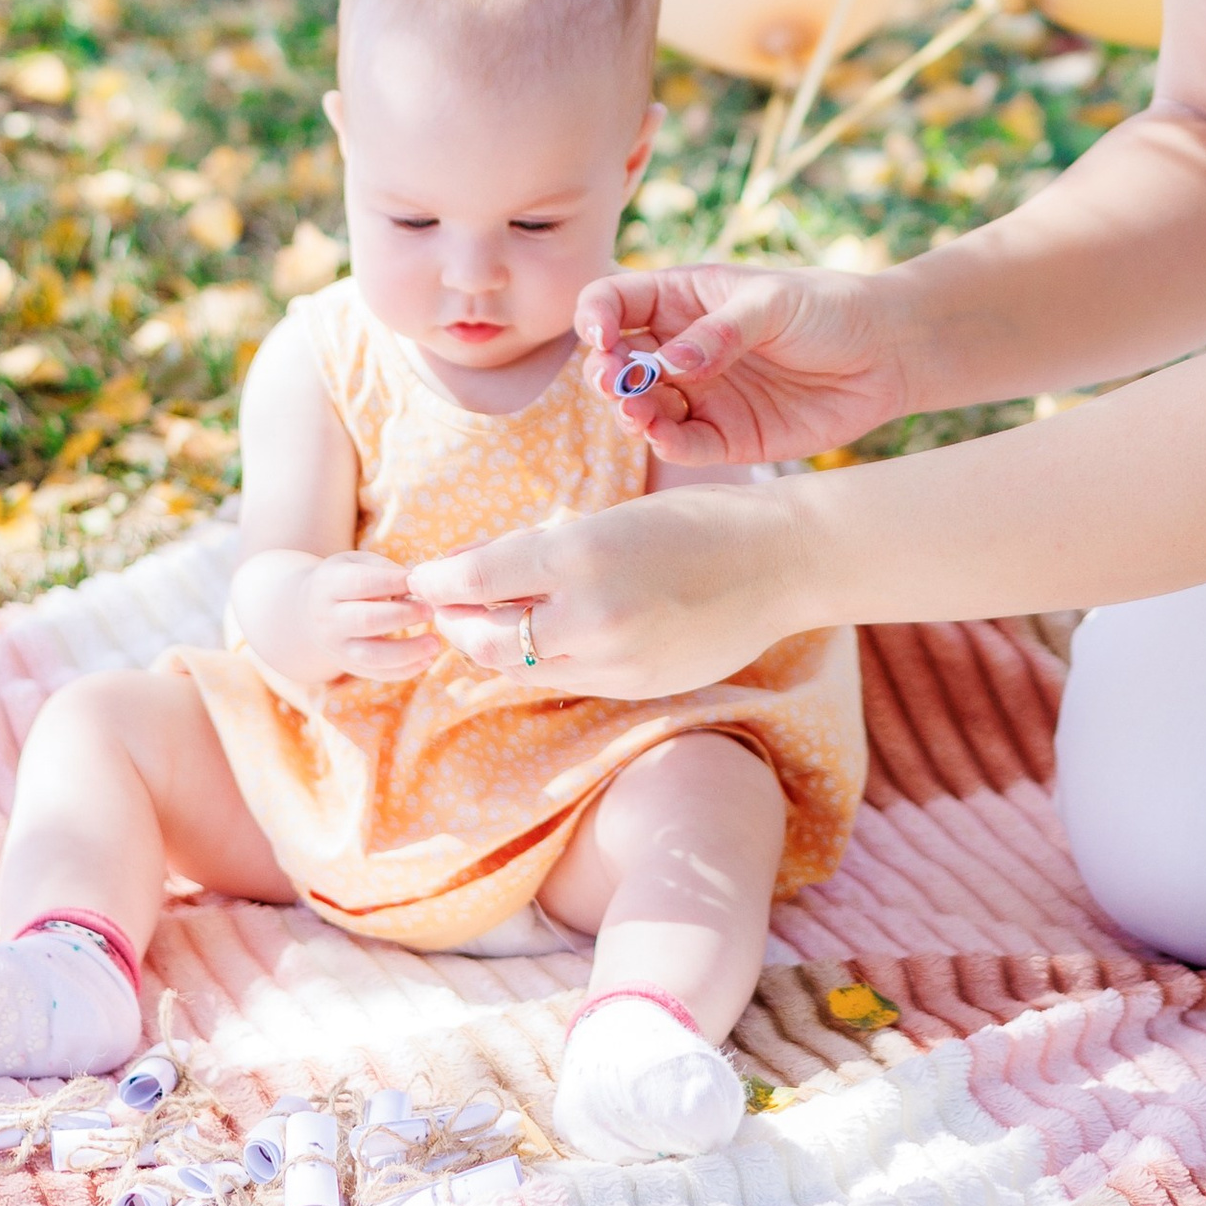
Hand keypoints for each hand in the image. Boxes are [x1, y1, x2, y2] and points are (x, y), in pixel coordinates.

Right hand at [235, 547, 439, 690]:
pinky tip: (426, 660)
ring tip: (435, 644)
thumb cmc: (346, 579)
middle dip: (403, 616)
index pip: (362, 583)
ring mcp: (336, 647)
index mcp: (329, 585)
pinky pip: (376, 674)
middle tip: (431, 610)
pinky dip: (403, 671)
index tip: (421, 581)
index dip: (393, 582)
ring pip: (370, 656)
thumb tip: (420, 584)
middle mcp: (328, 619)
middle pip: (366, 620)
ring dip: (407, 652)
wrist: (308, 612)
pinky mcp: (347, 666)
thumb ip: (384, 570)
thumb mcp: (357, 563)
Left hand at [408, 482, 810, 696]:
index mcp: (581, 554)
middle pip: (484, 638)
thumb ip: (544, 551)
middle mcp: (590, 616)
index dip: (438, 582)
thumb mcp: (613, 518)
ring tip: (485, 620)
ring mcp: (615, 661)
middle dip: (455, 622)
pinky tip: (545, 635)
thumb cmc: (700, 520)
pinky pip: (566, 678)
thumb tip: (473, 570)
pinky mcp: (635, 687)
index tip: (423, 577)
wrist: (782, 563)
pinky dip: (542, 659)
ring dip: (493, 645)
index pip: (476, 580)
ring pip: (520, 667)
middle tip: (444, 605)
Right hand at [572, 259, 910, 470]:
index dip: (595, 316)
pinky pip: (683, 445)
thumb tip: (669, 363)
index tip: (600, 336)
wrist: (886, 353)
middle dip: (607, 372)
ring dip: (630, 411)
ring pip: (643, 408)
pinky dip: (666, 443)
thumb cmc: (829, 308)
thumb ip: (723, 331)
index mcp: (683, 299)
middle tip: (616, 383)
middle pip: (618, 361)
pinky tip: (662, 435)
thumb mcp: (775, 302)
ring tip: (637, 412)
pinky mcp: (726, 435)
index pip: (615, 301)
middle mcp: (681, 348)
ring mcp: (701, 394)